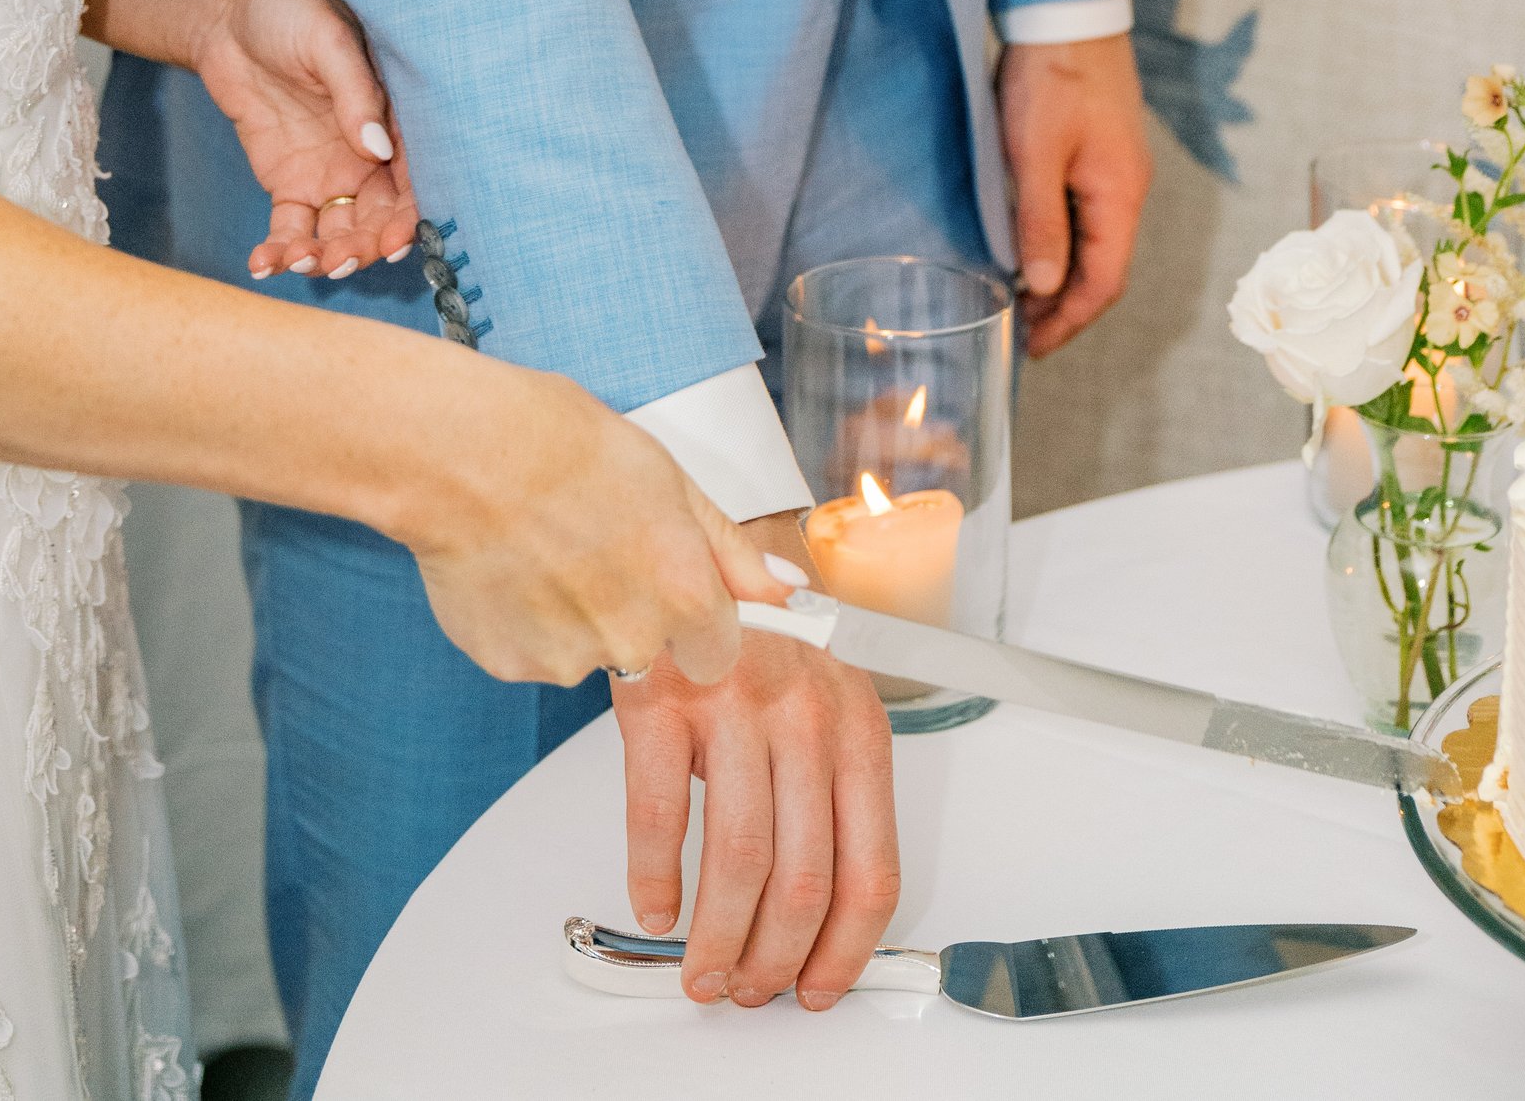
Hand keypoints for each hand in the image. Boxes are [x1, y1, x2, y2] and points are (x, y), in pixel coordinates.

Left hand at [191, 0, 419, 281]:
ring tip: (300, 261)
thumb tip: (378, 149)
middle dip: (366, 246)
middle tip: (339, 261)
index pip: (416, 175)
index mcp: (395, 115)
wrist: (227, 10)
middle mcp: (369, 152)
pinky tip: (264, 264)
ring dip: (326, 256)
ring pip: (339, 231)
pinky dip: (282, 252)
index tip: (395, 243)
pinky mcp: (289, 182)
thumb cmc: (290, 8)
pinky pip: (292, 227)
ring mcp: (330, 171)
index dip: (411, 214)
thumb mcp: (328, 39)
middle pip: (380, 215)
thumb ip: (356, 92)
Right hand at [400, 384, 771, 697]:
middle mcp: (631, 640)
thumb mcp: (670, 479)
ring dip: (573, 615)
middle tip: (594, 547)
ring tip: (542, 545)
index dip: (695, 618)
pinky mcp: (508, 665)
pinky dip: (523, 620)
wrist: (464, 452)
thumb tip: (784, 589)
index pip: (717, 653)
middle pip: (648, 651)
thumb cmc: (565, 445)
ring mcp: (566, 660)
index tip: (670, 585)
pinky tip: (508, 564)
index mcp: (683, 593)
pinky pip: (532, 653)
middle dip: (631, 613)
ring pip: (587, 651)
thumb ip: (729, 549)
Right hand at [615, 508, 898, 1010]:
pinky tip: (654, 907)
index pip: (871, 868)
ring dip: (717, 938)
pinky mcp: (663, 697)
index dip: (845, 948)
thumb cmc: (762, 626)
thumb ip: (831, 783)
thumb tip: (823, 905)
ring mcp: (733, 704)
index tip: (818, 985)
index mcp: (857, 725)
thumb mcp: (824, 694)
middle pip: (803, 879)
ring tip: (701, 970)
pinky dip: (655, 879)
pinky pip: (661, 815)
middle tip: (747, 988)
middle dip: (774, 959)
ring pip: (738, 862)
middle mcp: (805, 716)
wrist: (691, 535)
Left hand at [997, 33, 1150, 357]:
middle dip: (1067, 308)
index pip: (1103, 282)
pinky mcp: (1102, 152)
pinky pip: (1089, 216)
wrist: (1069, 12)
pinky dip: (1064, 244)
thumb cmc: (1052, 77)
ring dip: (1064, 277)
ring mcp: (1118, 170)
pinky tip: (1035, 247)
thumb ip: (1040, 221)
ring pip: (1097, 243)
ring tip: (1022, 300)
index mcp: (1120, 196)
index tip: (1033, 346)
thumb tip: (1045, 286)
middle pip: (1105, 269)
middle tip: (1024, 332)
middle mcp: (1128, 190)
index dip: (1069, 321)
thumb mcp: (1034, 153)